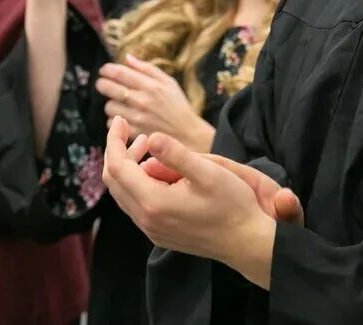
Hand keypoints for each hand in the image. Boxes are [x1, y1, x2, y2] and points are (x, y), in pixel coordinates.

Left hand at [97, 55, 214, 150]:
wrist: (188, 135)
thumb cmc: (178, 106)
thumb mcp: (168, 82)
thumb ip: (147, 68)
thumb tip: (127, 57)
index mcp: (150, 85)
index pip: (119, 73)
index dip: (107, 70)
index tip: (104, 70)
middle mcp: (141, 101)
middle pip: (109, 88)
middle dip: (102, 84)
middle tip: (102, 84)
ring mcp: (136, 118)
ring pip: (109, 107)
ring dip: (110, 103)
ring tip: (118, 103)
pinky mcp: (134, 132)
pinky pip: (113, 124)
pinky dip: (115, 120)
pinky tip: (123, 117)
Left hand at [102, 118, 276, 287]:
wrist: (248, 242)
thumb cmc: (233, 205)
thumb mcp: (209, 172)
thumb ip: (177, 155)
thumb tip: (152, 137)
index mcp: (153, 202)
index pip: (117, 167)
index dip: (114, 140)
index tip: (121, 120)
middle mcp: (146, 220)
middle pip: (114, 181)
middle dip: (119, 152)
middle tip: (136, 133)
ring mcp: (152, 231)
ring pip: (124, 194)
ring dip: (129, 168)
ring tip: (148, 147)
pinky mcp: (160, 234)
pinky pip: (136, 205)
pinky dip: (138, 183)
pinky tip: (159, 172)